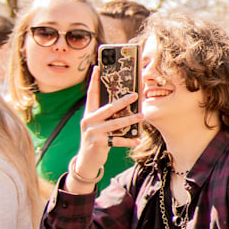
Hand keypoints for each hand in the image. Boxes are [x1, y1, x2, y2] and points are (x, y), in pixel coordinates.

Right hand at [68, 68, 139, 189]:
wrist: (87, 161)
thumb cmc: (97, 139)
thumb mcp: (99, 125)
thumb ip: (108, 115)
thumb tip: (127, 102)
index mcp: (89, 113)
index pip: (91, 94)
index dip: (93, 81)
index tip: (97, 68)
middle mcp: (88, 121)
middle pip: (108, 108)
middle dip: (122, 101)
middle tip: (135, 95)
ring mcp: (92, 132)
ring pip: (114, 124)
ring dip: (130, 119)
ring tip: (142, 115)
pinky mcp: (98, 143)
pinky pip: (117, 141)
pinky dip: (128, 140)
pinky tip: (137, 139)